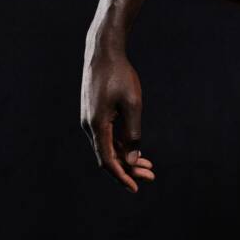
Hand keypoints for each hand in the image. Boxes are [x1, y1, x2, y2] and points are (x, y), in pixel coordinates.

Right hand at [80, 51, 154, 192]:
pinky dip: (120, 144)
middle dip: (129, 168)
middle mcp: (89, 125)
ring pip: (107, 146)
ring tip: (148, 165)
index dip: (122, 176)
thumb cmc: (119, 75)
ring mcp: (89, 119)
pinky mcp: (93, 113)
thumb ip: (133, 133)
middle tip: (151, 175)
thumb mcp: (133, 104)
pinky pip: (106, 135)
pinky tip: (135, 148)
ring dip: (126, 157)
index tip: (136, 187)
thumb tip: (132, 159)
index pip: (108, 160)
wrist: (103, 51)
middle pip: (108, 156)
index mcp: (96, 124)